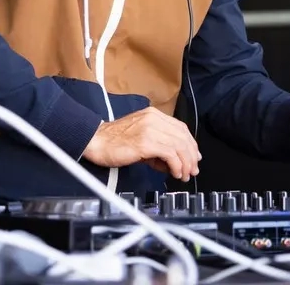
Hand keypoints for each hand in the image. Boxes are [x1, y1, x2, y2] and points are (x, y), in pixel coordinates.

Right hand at [82, 107, 200, 181]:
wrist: (95, 141)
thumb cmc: (114, 142)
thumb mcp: (141, 138)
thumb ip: (158, 145)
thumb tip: (173, 162)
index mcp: (153, 115)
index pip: (180, 128)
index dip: (190, 144)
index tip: (194, 158)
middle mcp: (154, 118)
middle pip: (183, 136)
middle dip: (191, 156)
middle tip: (192, 170)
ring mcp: (150, 129)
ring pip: (179, 145)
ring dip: (185, 164)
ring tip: (183, 175)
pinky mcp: (146, 142)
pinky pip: (170, 154)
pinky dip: (176, 165)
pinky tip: (175, 173)